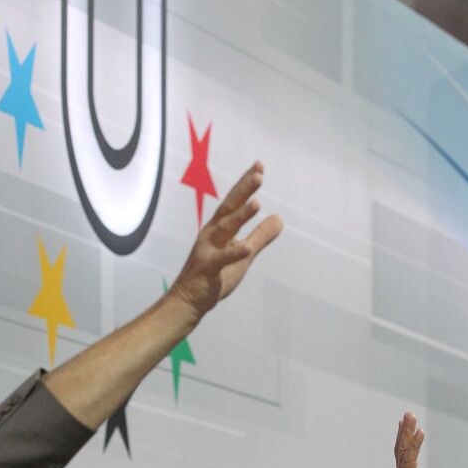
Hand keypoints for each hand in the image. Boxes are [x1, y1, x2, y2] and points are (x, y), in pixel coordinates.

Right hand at [168, 161, 282, 319]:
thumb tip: (280, 218)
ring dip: (240, 216)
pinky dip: (233, 254)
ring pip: (224, 230)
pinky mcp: (207, 270)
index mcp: (219, 229)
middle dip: (243, 191)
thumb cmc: (214, 276)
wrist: (187, 301)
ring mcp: (207, 251)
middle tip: (258, 174)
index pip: (234, 202)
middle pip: (228, 208)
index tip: (259, 165)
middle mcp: (211, 235)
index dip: (246, 184)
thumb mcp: (243, 254)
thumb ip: (260, 236)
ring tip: (256, 203)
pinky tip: (246, 248)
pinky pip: (221, 260)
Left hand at [383, 413, 432, 467]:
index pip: (410, 456)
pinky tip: (407, 435)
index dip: (414, 442)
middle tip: (409, 414)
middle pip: (403, 448)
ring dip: (404, 433)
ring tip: (407, 418)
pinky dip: (404, 442)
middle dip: (406, 431)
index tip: (418, 428)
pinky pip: (402, 454)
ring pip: (401, 449)